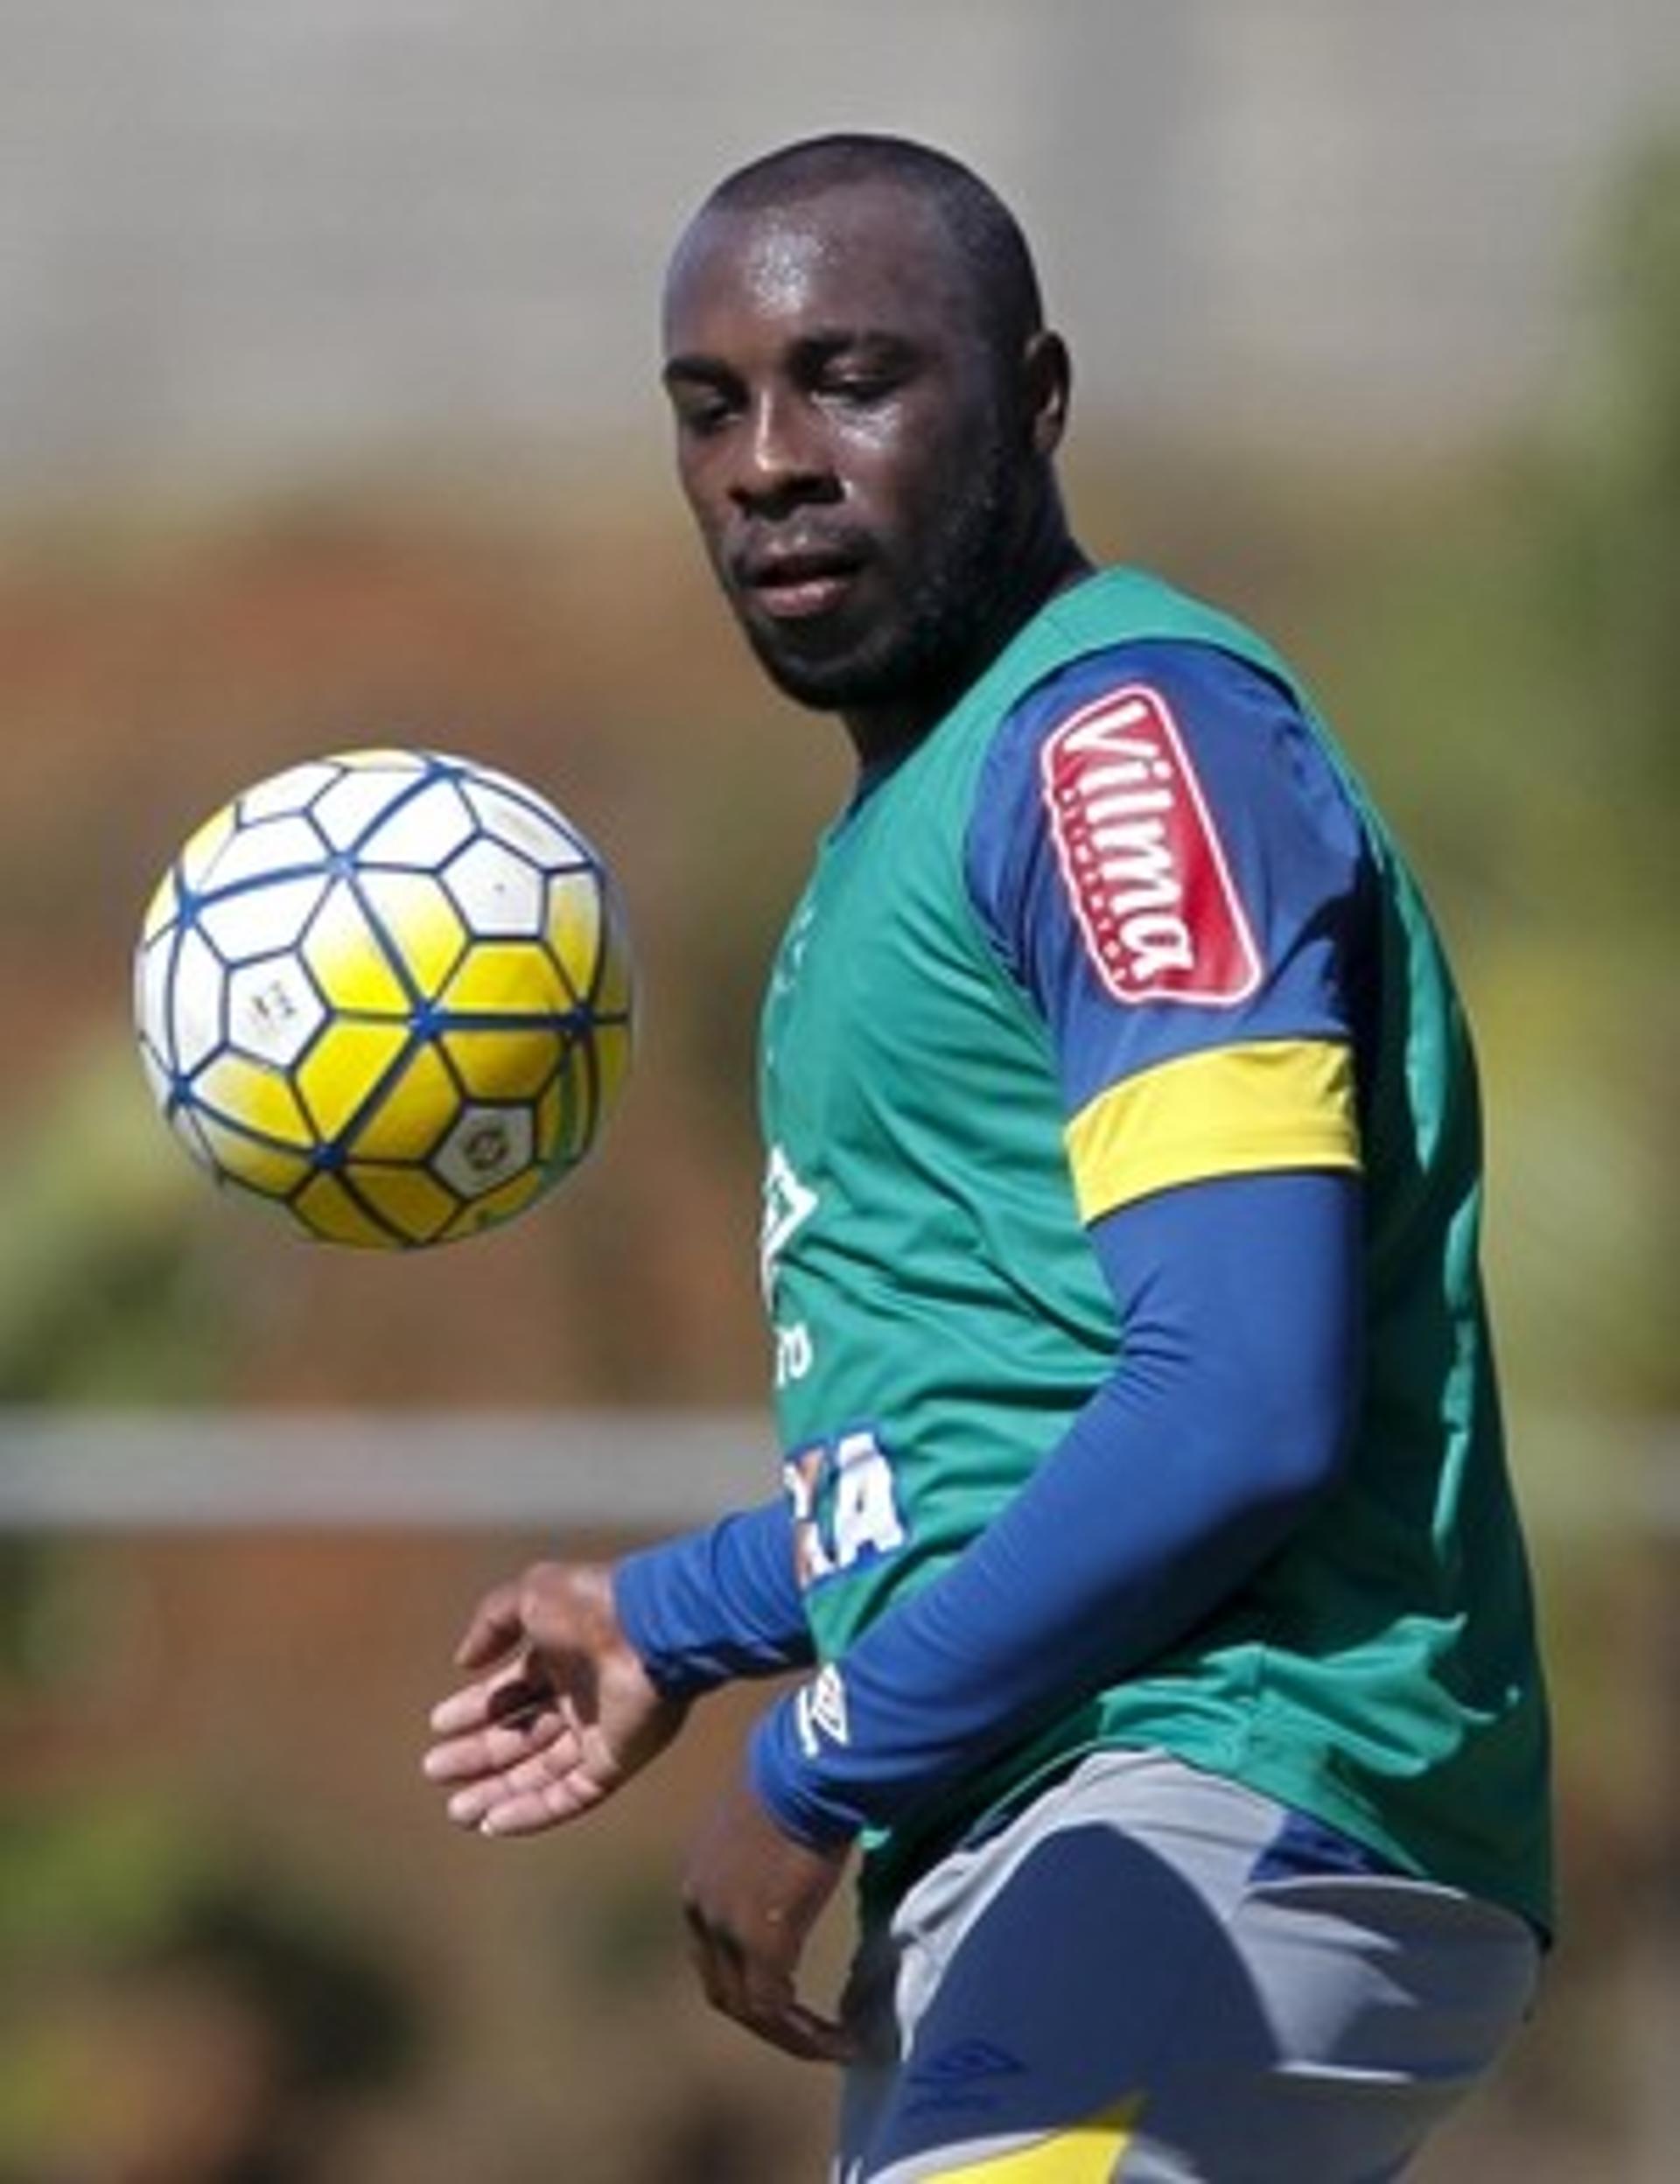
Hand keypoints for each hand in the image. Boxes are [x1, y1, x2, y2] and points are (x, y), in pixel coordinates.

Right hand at [423, 1560, 686, 1835]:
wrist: (650, 1629)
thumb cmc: (592, 1605)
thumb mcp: (530, 1595)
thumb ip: (491, 1622)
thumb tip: (463, 1661)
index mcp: (562, 1655)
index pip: (511, 1690)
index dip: (474, 1708)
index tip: (438, 1724)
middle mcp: (580, 1697)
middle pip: (520, 1736)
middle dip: (477, 1754)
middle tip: (434, 1769)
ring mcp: (599, 1732)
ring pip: (539, 1773)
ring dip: (497, 1792)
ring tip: (456, 1810)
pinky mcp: (615, 1762)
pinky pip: (568, 1796)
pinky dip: (531, 1812)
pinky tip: (492, 1823)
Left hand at [680, 1770, 856, 2064]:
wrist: (806, 1772)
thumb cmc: (796, 1776)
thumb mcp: (768, 1817)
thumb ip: (770, 1845)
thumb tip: (799, 1841)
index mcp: (698, 1879)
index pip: (711, 1950)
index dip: (745, 1977)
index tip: (786, 1994)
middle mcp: (699, 1910)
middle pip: (722, 1986)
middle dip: (763, 2014)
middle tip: (806, 2032)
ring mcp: (726, 1930)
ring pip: (747, 2007)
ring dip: (788, 2034)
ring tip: (831, 2045)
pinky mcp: (762, 1944)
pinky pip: (775, 2010)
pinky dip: (806, 2035)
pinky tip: (841, 2040)